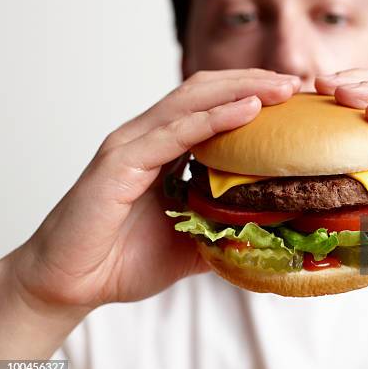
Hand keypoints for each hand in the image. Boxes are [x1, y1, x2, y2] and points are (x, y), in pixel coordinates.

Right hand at [6, 69, 299, 310]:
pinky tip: (247, 110)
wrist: (72, 285)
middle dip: (253, 83)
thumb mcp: (191, 243)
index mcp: (163, 150)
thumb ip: (224, 228)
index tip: (292, 99)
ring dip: (240, 90)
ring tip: (280, 89)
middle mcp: (147, 137)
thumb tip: (269, 232)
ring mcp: (132, 145)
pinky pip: (174, 133)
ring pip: (191, 101)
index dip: (251, 96)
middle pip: (205, 92)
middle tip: (294, 84)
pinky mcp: (121, 162)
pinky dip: (213, 118)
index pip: (211, 106)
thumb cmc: (124, 261)